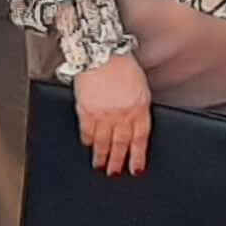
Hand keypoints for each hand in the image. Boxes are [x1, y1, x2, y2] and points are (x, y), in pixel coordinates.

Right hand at [72, 51, 152, 176]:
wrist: (100, 52)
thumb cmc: (121, 63)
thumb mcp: (140, 85)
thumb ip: (139, 105)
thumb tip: (138, 122)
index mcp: (139, 107)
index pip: (140, 139)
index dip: (138, 156)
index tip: (137, 169)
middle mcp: (122, 114)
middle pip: (121, 144)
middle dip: (118, 161)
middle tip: (115, 173)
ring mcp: (103, 114)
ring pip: (103, 142)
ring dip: (102, 156)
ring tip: (100, 166)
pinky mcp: (85, 110)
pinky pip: (86, 131)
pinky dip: (87, 140)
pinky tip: (87, 145)